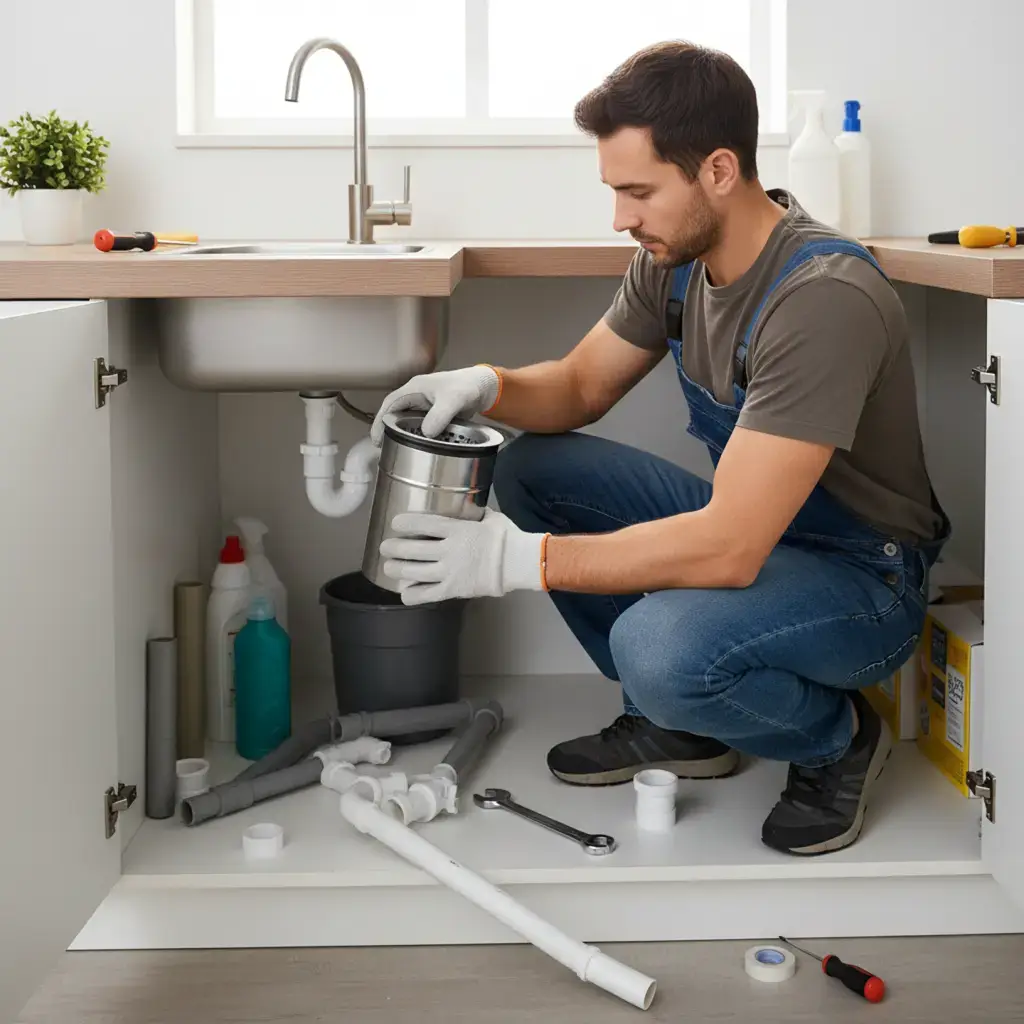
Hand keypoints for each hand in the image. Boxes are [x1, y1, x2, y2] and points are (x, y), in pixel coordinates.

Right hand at [370, 365, 501, 445]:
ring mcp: (424, 407)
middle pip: (395, 414)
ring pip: (406, 421)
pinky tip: (415, 447)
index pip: (390, 404)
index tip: (376, 438)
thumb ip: (440, 415)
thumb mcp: (454, 399)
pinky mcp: (433, 416)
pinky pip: (419, 427)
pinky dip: (415, 437)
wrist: (483, 388)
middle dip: (386, 430)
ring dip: (401, 434)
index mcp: (415, 389)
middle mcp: (416, 397)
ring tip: (394, 450)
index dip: (380, 421)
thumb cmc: (468, 386)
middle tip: (383, 448)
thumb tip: (427, 433)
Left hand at [379, 509, 548, 605]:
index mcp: (456, 530)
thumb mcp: (490, 517)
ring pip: (413, 572)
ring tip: (388, 567)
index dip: (404, 523)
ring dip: (396, 569)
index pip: (422, 524)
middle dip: (393, 548)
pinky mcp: (452, 589)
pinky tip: (404, 592)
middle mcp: (448, 551)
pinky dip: (412, 594)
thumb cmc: (507, 538)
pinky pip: (426, 594)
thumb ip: (474, 512)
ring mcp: (449, 572)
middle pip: (412, 549)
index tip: (394, 523)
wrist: (519, 563)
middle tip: (385, 547)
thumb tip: (469, 503)